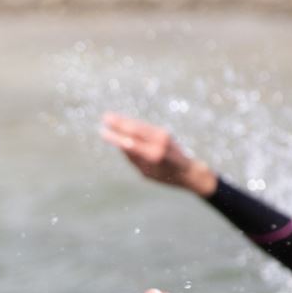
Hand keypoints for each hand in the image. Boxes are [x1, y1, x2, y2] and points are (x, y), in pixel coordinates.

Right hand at [99, 112, 217, 196]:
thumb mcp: (146, 172)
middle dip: (119, 123)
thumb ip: (134, 158)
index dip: (115, 137)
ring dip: (124, 120)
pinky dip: (133, 123)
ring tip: (109, 116)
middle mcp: (159, 142)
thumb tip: (121, 144)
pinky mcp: (163, 131)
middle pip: (135, 129)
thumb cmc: (165, 176)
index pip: (130, 143)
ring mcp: (162, 135)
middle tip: (104, 117)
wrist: (188, 170)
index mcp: (154, 155)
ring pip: (139, 125)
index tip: (103, 133)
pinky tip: (123, 120)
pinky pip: (145, 126)